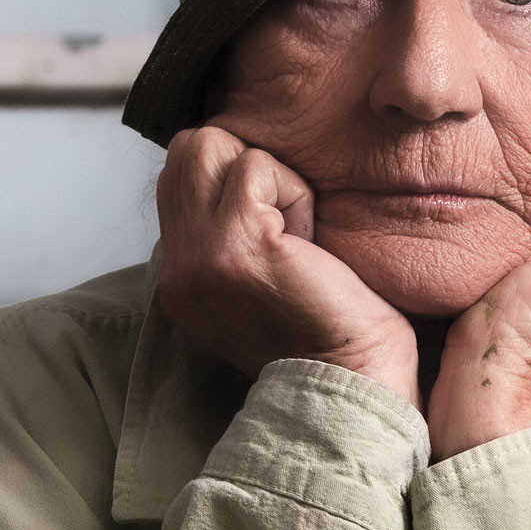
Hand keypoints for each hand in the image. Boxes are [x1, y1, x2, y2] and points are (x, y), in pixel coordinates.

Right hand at [155, 126, 420, 406]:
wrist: (352, 383)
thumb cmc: (330, 332)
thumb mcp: (259, 281)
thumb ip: (231, 235)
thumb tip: (241, 172)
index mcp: (181, 279)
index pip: (180, 177)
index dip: (234, 178)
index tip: (278, 228)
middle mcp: (178, 268)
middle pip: (188, 149)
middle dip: (245, 164)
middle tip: (285, 222)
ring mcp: (199, 255)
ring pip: (213, 146)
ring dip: (268, 177)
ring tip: (295, 233)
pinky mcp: (235, 244)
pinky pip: (257, 167)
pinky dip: (294, 192)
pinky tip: (308, 245)